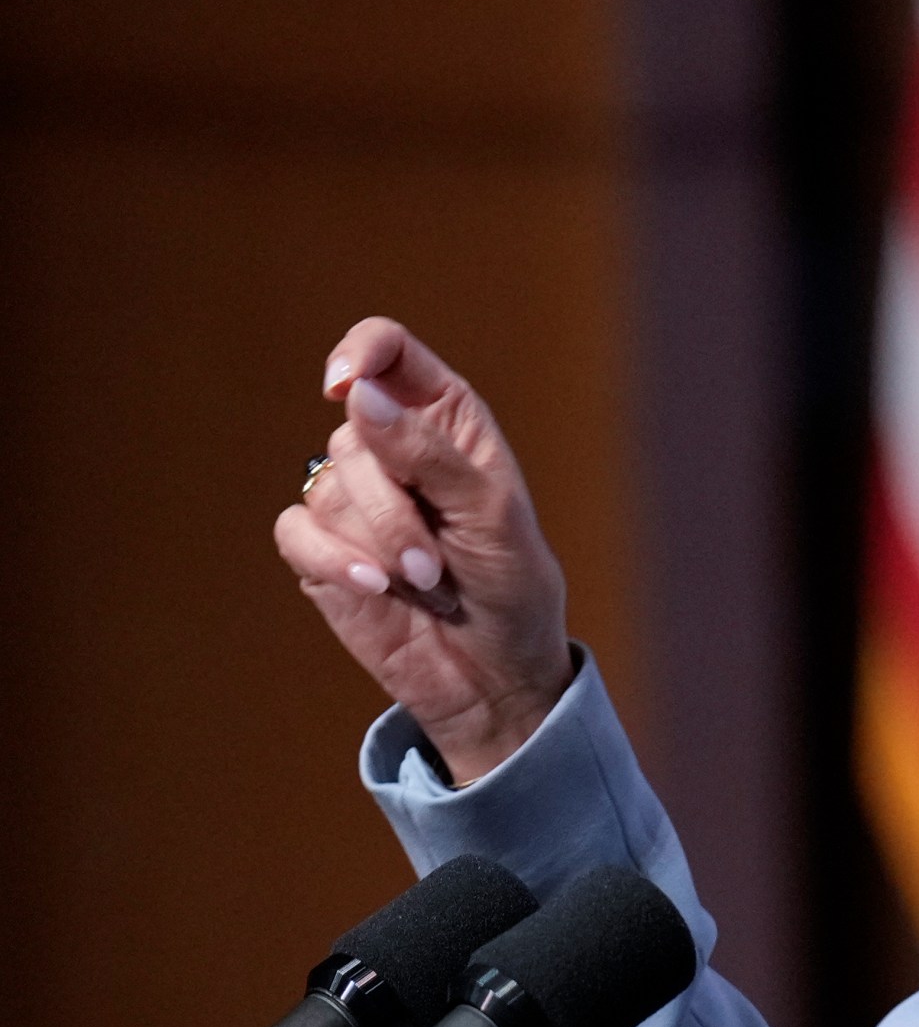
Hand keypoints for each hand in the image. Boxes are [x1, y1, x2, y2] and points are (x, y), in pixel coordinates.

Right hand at [275, 319, 573, 781]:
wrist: (493, 675)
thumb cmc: (513, 588)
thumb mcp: (494, 518)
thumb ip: (431, 455)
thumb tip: (360, 394)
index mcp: (446, 420)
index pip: (387, 351)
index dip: (360, 352)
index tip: (346, 383)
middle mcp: (393, 448)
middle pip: (354, 433)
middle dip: (393, 505)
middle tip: (438, 563)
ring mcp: (352, 499)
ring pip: (326, 485)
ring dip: (377, 543)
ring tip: (427, 584)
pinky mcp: (320, 548)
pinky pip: (297, 530)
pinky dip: (334, 561)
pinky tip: (375, 588)